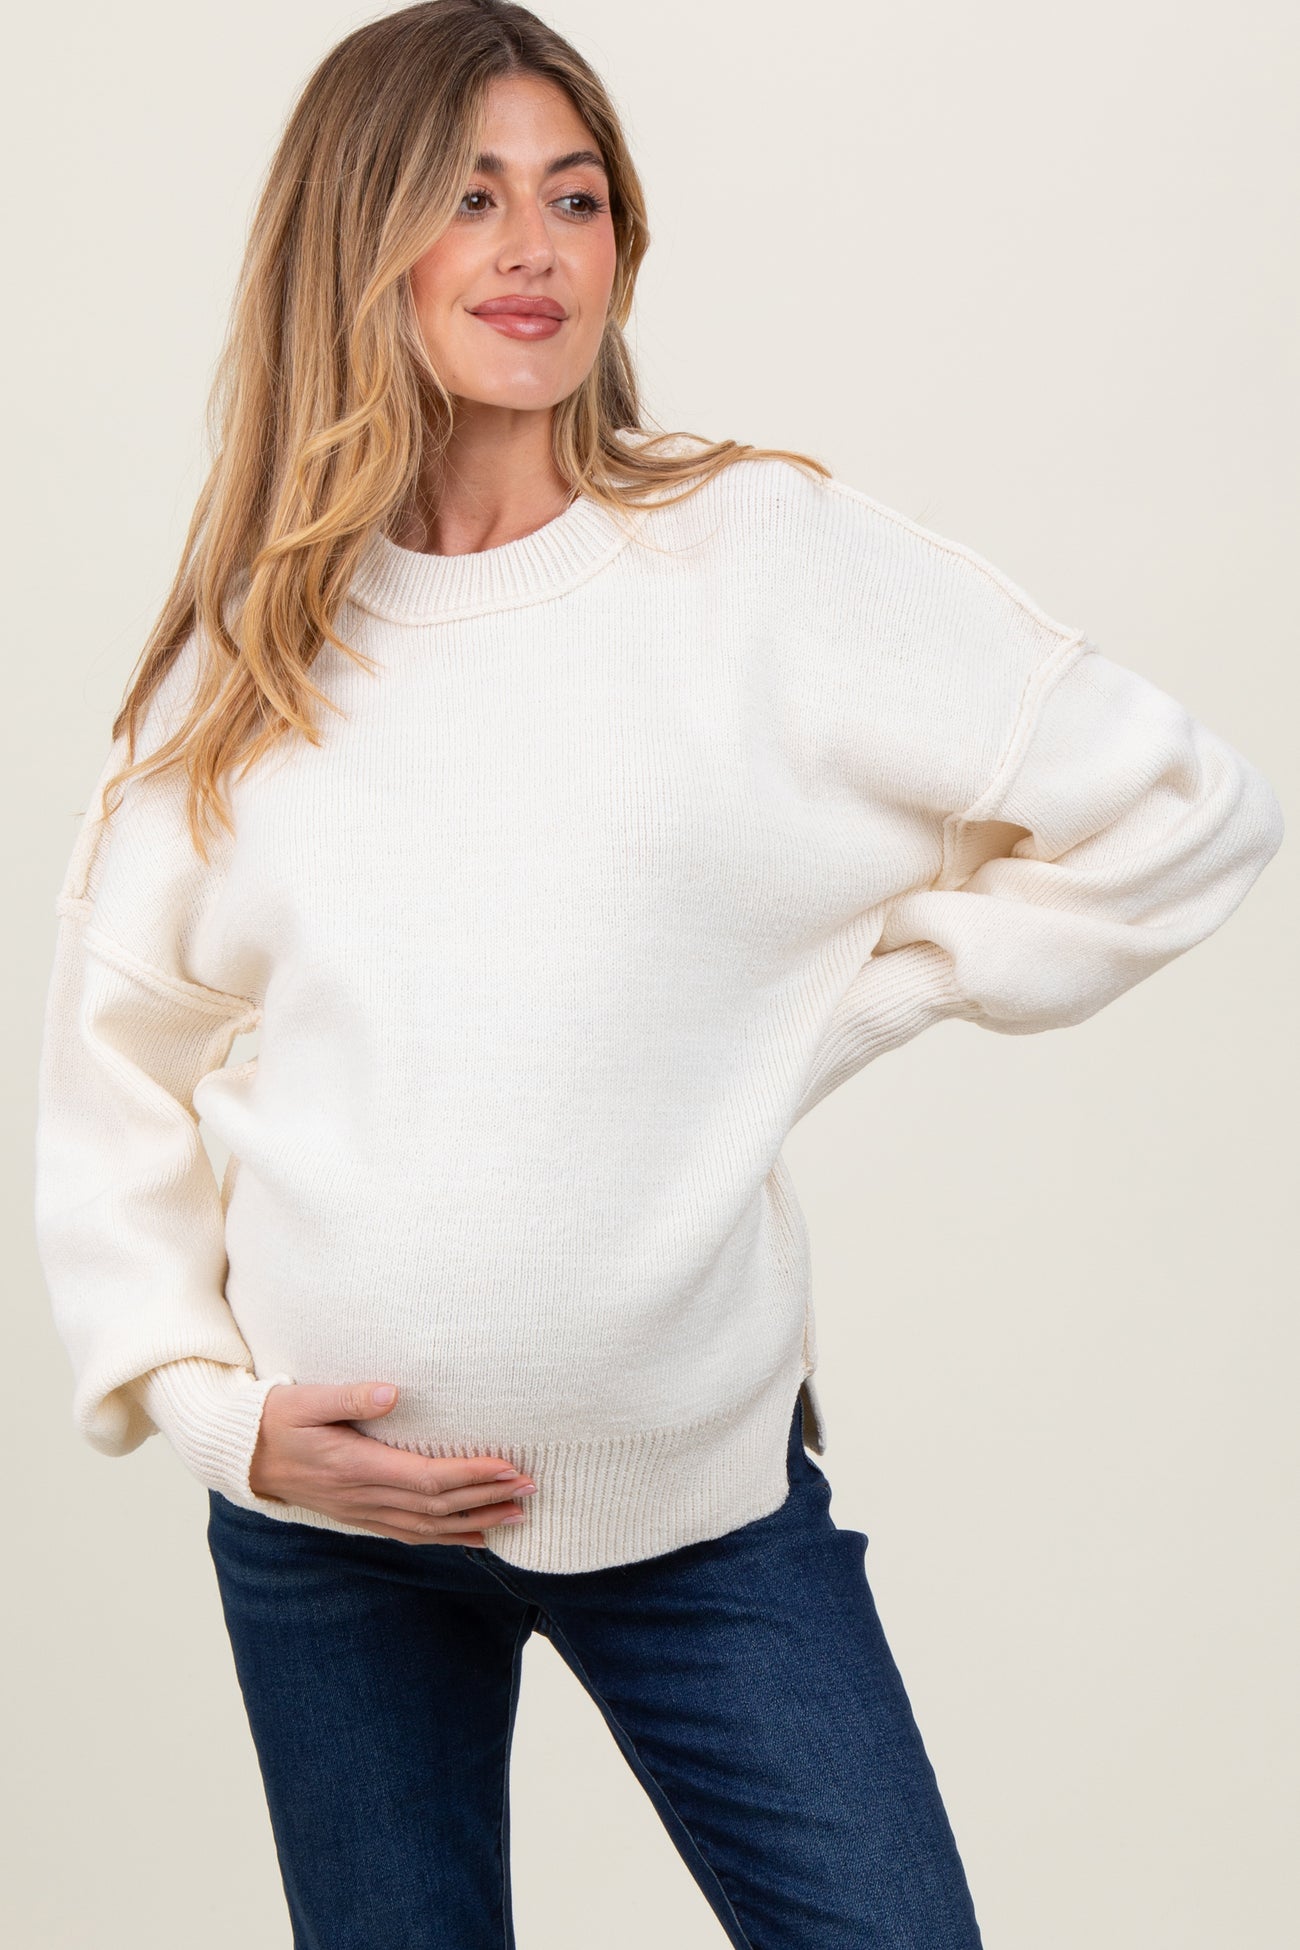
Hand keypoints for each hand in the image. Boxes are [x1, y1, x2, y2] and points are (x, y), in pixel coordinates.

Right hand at [247, 1381, 535, 1546]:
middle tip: (530, 1488)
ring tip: (516, 1515)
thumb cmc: (276, 1420)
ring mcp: (363, 1511)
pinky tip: (475, 1537)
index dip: (470, 1477)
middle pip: (437, 1507)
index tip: (507, 1467)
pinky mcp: (361, 1515)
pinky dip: (447, 1537)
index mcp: (356, 1467)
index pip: (427, 1479)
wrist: (243, 1456)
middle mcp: (364, 1497)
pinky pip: (411, 1533)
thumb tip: (391, 1393)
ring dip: (475, 1521)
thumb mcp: (305, 1400)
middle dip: (486, 1499)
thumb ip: (348, 1396)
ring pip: (429, 1526)